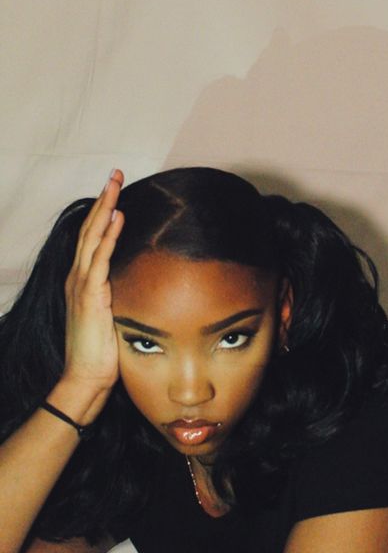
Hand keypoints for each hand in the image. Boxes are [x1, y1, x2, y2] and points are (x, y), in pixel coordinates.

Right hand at [62, 170, 124, 394]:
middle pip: (90, 228)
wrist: (86, 379)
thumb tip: (145, 281)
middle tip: (115, 173)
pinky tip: (118, 218)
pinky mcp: (88, 297)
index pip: (92, 237)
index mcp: (83, 280)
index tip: (116, 188)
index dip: (103, 211)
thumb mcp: (114, 314)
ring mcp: (81, 286)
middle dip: (104, 199)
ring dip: (105, 208)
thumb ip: (122, 294)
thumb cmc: (104, 352)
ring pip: (92, 237)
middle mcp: (78, 277)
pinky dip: (107, 236)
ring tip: (115, 184)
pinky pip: (98, 259)